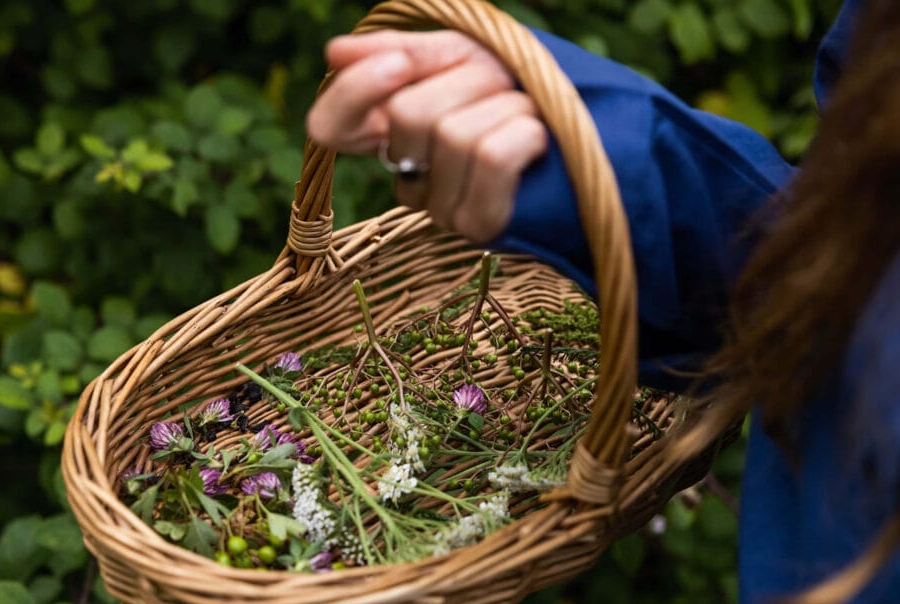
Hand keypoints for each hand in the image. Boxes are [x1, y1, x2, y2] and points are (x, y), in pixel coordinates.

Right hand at [306, 30, 547, 242]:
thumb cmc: (525, 89)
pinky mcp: (481, 226)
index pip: (330, 127)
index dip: (355, 92)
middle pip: (407, 115)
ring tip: (530, 112)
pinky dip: (525, 131)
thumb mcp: (462, 58)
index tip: (400, 64)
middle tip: (504, 85)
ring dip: (507, 104)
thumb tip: (333, 54)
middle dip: (469, 80)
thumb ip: (403, 55)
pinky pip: (491, 156)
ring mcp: (441, 210)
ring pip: (455, 134)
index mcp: (392, 136)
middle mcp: (408, 180)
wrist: (597, 128)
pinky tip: (540, 138)